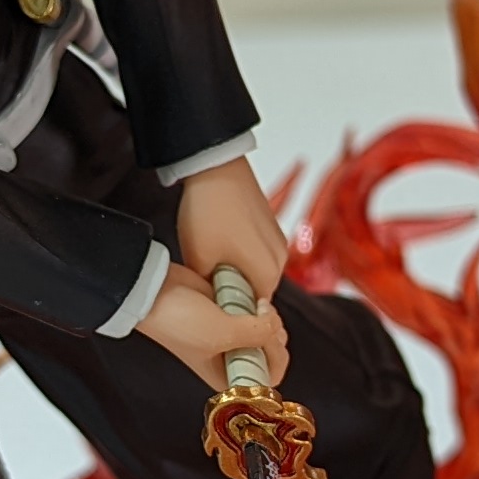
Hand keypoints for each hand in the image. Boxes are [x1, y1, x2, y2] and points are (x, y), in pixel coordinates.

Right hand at [135, 259, 287, 391]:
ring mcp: (231, 332)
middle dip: (274, 333)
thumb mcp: (221, 333)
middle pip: (272, 352)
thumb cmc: (175, 320)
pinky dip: (258, 302)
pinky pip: (257, 310)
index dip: (275, 358)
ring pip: (267, 329)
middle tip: (262, 316)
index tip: (268, 339)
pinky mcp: (229, 310)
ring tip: (255, 303)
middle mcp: (231, 357)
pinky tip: (251, 296)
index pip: (267, 377)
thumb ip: (257, 333)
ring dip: (267, 315)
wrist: (155, 289)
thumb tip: (275, 326)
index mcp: (226, 374)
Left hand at [173, 158, 288, 305]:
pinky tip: (219, 240)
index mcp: (268, 273)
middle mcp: (280, 259)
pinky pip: (257, 250)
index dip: (232, 310)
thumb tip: (212, 299)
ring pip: (256, 269)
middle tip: (207, 280)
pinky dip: (241, 252)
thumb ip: (210, 289)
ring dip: (236, 269)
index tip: (213, 303)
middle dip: (234, 289)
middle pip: (257, 289)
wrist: (215, 167)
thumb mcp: (198, 261)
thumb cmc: (208, 212)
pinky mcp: (270, 224)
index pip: (254, 311)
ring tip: (211, 256)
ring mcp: (277, 240)